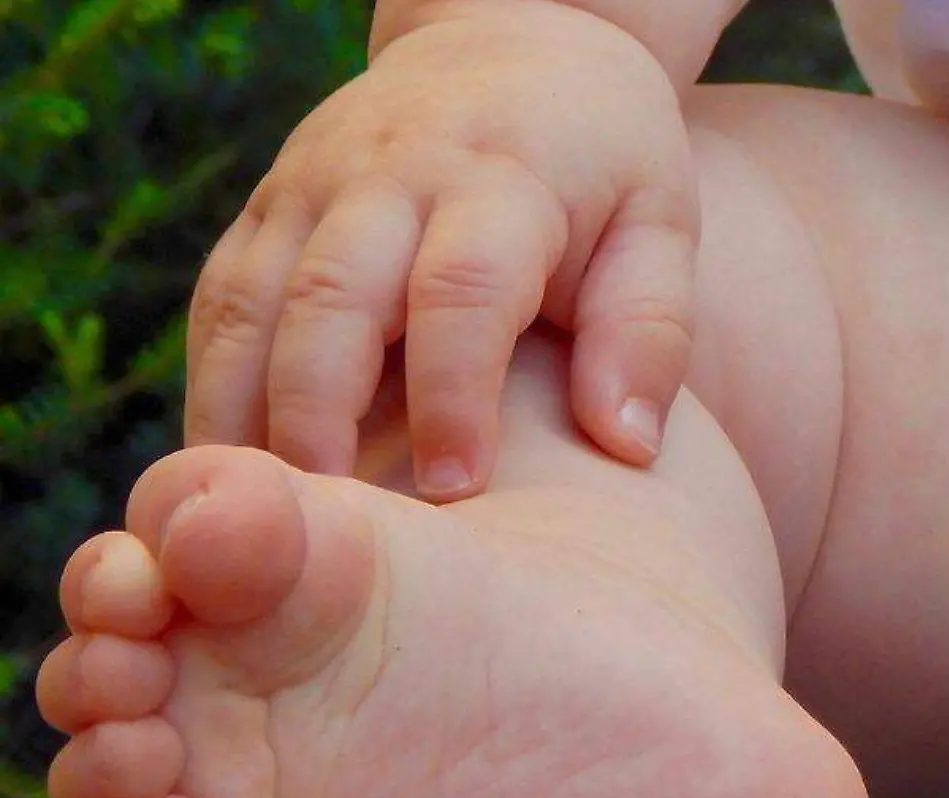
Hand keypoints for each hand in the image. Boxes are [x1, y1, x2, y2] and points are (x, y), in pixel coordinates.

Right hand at [186, 2, 695, 497]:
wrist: (513, 45)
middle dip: (322, 415)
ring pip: (251, 303)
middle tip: (335, 525)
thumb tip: (628, 446)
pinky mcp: (266, 209)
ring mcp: (312, 186)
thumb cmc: (605, 164)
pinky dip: (215, 390)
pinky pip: (220, 304)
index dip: (454, 393)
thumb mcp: (658, 226)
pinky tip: (235, 477)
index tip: (460, 490)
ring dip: (245, 416)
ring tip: (269, 524)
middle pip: (332, 296)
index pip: (463, 288)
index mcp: (501, 177)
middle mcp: (390, 173)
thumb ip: (649, 332)